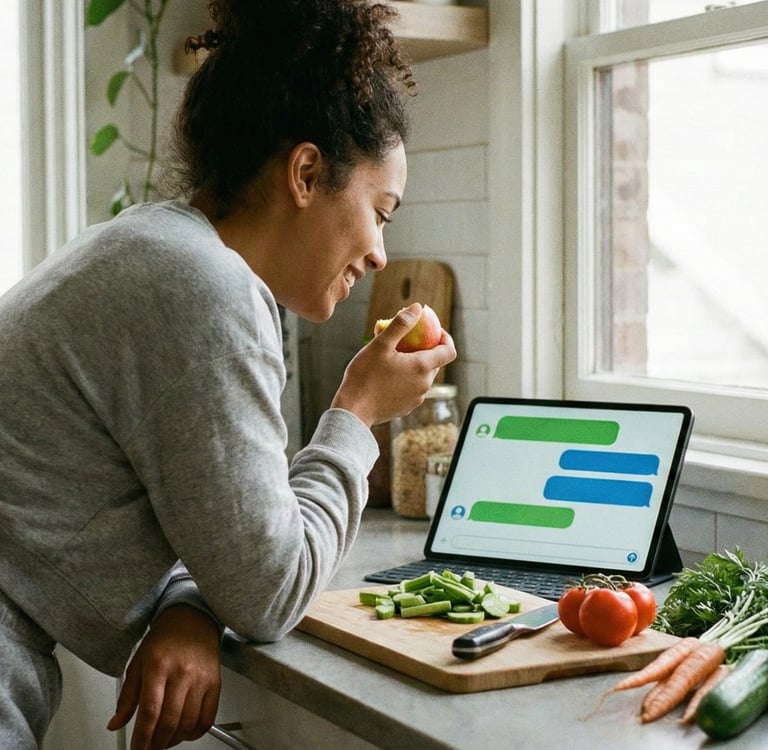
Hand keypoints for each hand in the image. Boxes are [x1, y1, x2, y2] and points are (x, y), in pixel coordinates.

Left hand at [107, 604, 221, 748]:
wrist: (192, 619)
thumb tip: (115, 723)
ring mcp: (201, 678)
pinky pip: (207, 718)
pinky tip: (185, 732)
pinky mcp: (215, 682)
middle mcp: (182, 672)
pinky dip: (195, 733)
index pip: (150, 711)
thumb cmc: (165, 638)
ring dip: (174, 740)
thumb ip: (127, 696)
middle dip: (156, 743)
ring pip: (188, 723)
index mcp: (158, 666)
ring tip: (165, 740)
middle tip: (149, 747)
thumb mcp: (138, 662)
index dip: (142, 738)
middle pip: (169, 721)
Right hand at [331, 303, 456, 425]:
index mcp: (422, 367)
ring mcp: (416, 398)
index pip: (449, 350)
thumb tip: (417, 308)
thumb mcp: (380, 345)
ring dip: (413, 364)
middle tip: (404, 340)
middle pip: (434, 362)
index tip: (432, 330)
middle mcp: (424, 384)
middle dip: (424, 349)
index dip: (444, 337)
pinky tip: (386, 375)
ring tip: (391, 357)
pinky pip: (412, 388)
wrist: (353, 410)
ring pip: (422, 375)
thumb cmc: (364, 376)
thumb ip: (401, 324)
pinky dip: (405, 378)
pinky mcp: (407, 407)